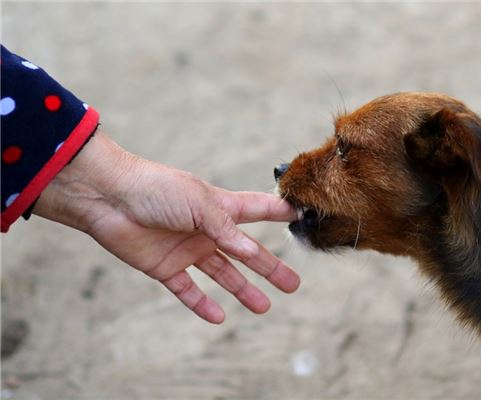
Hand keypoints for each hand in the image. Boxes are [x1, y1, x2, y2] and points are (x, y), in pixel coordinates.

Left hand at [33, 131, 299, 323]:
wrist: (108, 198)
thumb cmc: (157, 189)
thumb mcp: (200, 204)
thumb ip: (227, 229)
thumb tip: (253, 251)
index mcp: (220, 207)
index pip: (258, 210)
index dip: (280, 213)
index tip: (302, 217)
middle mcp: (207, 229)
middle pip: (246, 252)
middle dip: (270, 268)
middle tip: (292, 284)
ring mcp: (187, 249)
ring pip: (223, 274)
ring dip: (242, 290)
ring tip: (263, 307)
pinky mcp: (165, 267)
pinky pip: (187, 290)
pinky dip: (201, 304)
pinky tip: (218, 316)